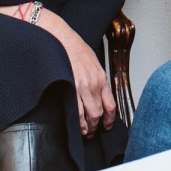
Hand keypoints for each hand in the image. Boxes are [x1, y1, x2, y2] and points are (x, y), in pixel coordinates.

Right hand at [35, 9, 116, 135]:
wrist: (60, 38)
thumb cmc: (74, 48)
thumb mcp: (93, 62)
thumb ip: (97, 78)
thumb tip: (98, 93)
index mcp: (101, 78)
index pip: (111, 105)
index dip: (109, 119)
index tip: (107, 126)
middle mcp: (94, 84)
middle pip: (99, 113)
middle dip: (97, 126)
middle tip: (93, 132)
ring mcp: (82, 87)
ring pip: (89, 116)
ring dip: (88, 127)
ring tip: (85, 132)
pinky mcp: (70, 88)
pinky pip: (76, 112)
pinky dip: (77, 122)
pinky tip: (76, 127)